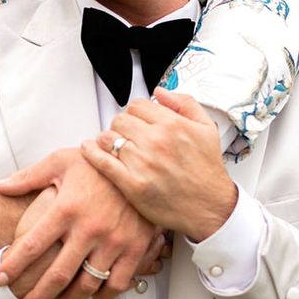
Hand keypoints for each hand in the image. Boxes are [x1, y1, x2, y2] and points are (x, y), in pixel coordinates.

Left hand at [0, 148, 164, 298]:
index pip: (33, 245)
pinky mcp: (136, 247)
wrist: (140, 160)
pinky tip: (92, 293)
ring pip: (88, 285)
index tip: (1, 279)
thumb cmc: (99, 161)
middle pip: (58, 275)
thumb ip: (29, 177)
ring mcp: (114, 240)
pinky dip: (104, 294)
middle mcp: (89, 228)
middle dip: (37, 296)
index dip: (14, 266)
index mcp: (66, 208)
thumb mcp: (60, 161)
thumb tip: (3, 187)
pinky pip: (118, 282)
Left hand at [82, 87, 237, 242]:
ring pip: (108, 137)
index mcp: (172, 124)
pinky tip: (89, 148)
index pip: (137, 105)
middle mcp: (156, 141)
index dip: (135, 113)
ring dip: (107, 140)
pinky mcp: (132, 184)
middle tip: (125, 136)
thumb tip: (159, 91)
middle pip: (120, 119)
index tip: (136, 121)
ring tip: (113, 146)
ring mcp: (142, 163)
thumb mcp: (206, 128)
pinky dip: (91, 152)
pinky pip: (102, 161)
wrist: (210, 207)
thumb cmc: (206, 170)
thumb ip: (184, 103)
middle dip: (121, 126)